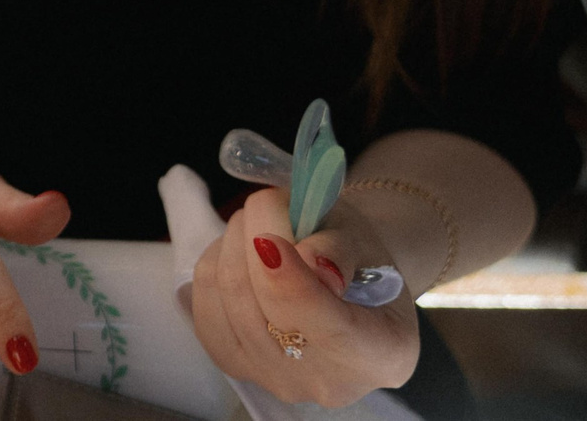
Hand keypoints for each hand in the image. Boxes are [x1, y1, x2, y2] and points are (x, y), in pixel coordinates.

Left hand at [187, 186, 419, 405]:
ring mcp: (278, 382)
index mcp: (381, 354)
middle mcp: (329, 383)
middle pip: (265, 307)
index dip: (290, 281)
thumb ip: (336, 249)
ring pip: (229, 301)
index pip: (328, 327)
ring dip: (231, 245)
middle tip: (266, 203)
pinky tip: (237, 255)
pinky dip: (213, 269)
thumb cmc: (362, 259)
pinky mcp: (236, 367)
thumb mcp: (364, 239)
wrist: (345, 290)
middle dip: (254, 237)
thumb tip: (300, 258)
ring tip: (255, 226)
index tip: (269, 239)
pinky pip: (205, 309)